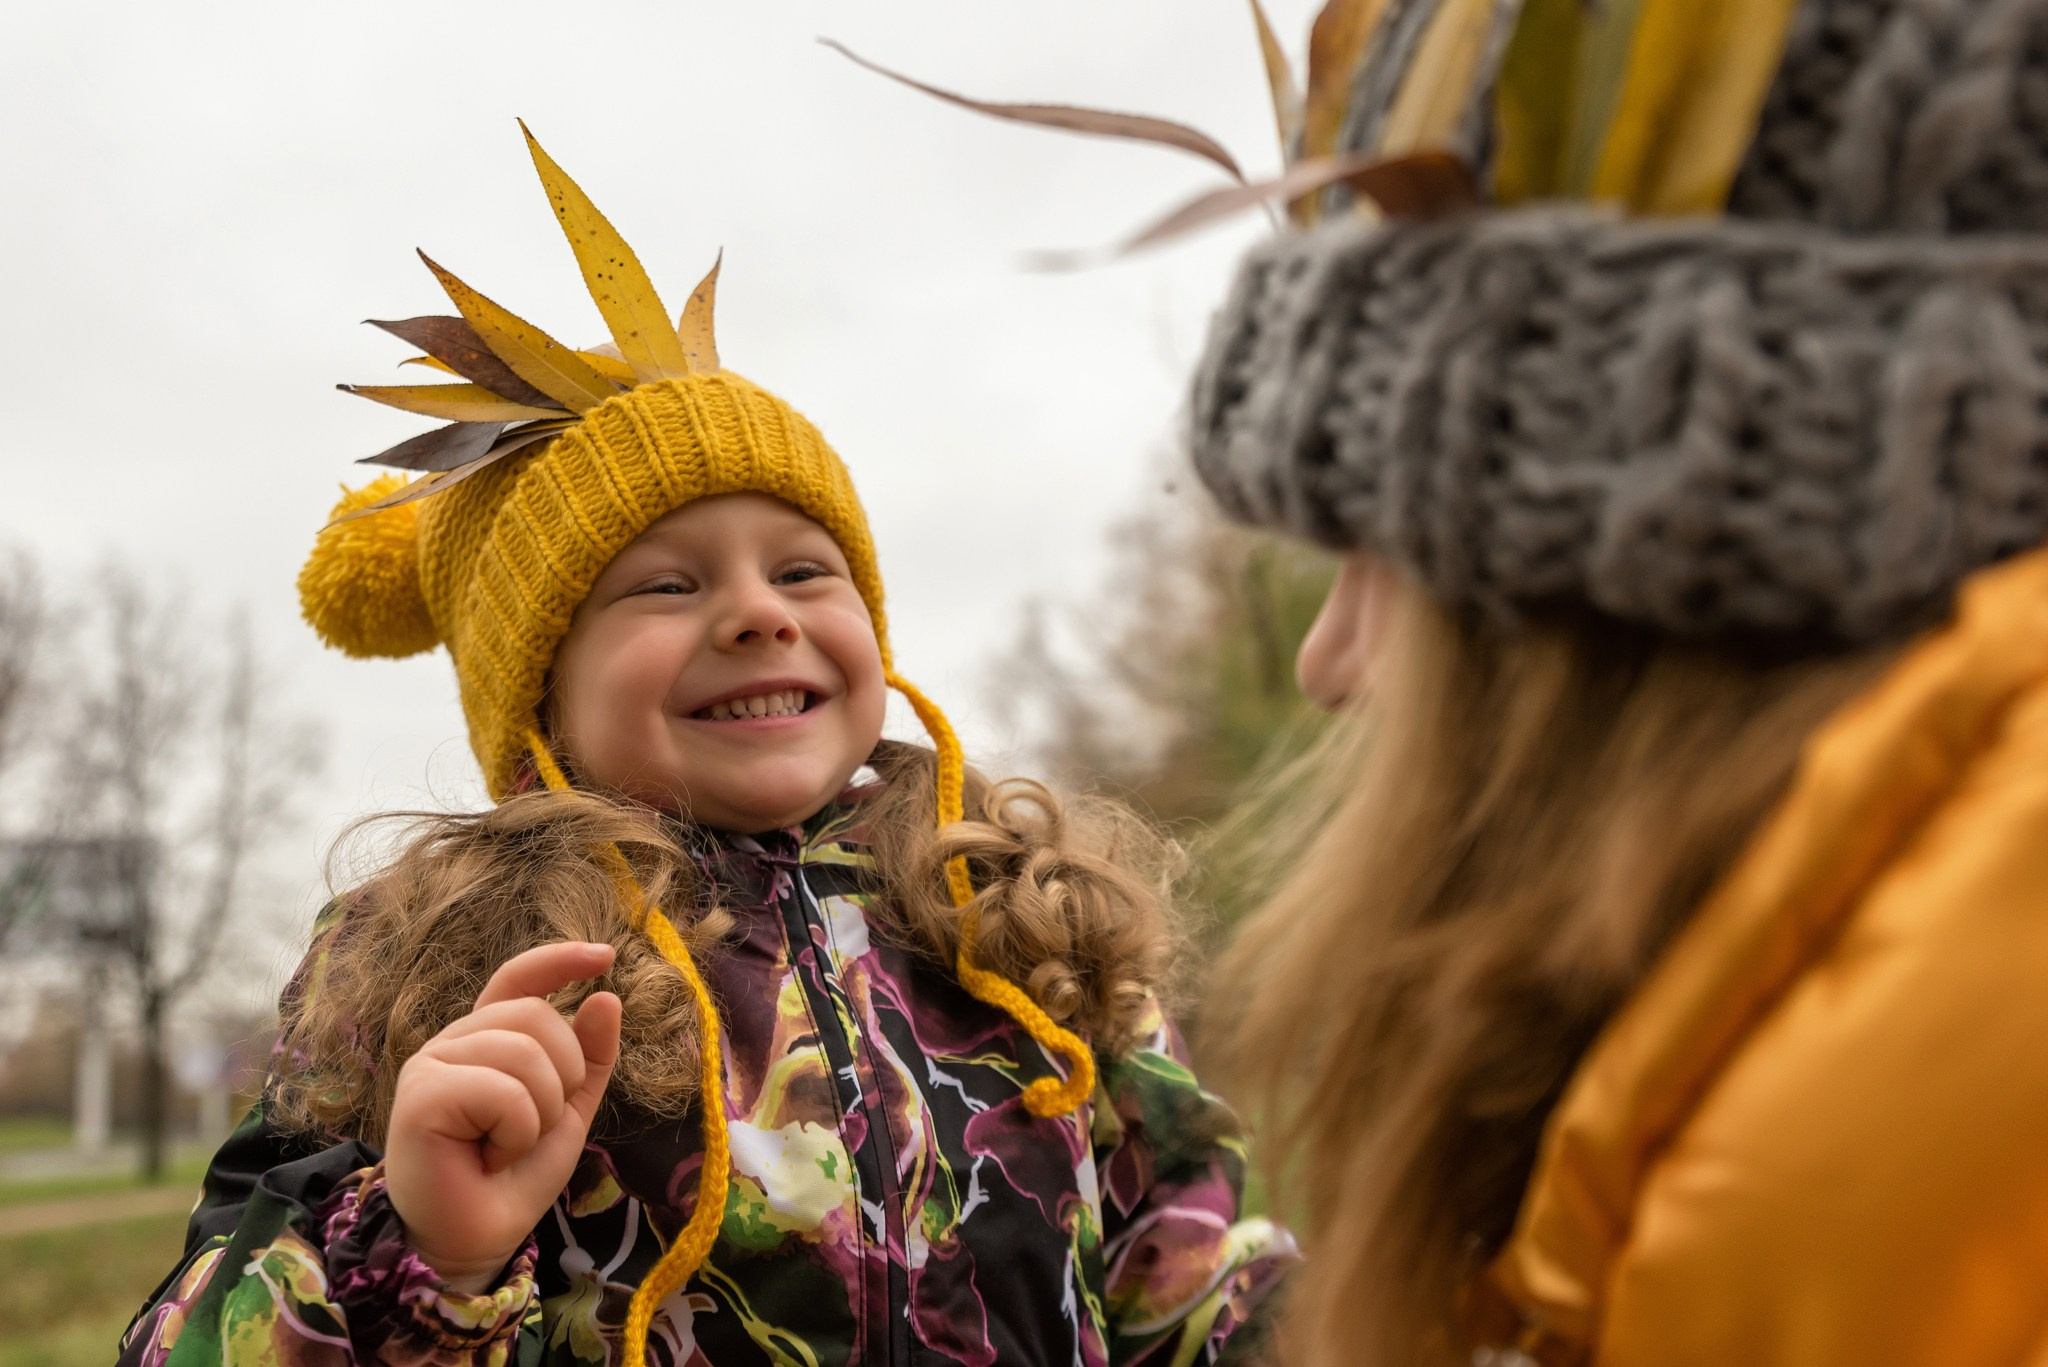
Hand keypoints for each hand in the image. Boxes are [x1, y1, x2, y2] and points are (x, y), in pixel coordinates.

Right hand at [384, 941, 620, 1292]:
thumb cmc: (513, 1174)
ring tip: (508, 1145)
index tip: (604, 956)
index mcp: (487, 1038)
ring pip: (526, 1051)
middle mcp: (455, 1041)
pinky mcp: (421, 1094)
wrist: (478, 1237)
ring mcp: (432, 1063)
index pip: (518, 978)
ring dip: (541, 1111)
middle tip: (534, 1127)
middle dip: (563, 1076)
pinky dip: (517, 1131)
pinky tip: (488, 1156)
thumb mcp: (568, 1108)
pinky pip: (504, 1090)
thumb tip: (606, 996)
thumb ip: (590, 1056)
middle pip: (536, 1015)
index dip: (559, 960)